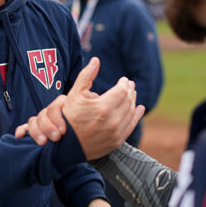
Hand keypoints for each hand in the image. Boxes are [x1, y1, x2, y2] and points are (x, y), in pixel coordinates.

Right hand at [15, 57, 144, 159]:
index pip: (122, 91)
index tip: (123, 79)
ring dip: (132, 101)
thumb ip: (86, 76)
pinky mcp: (117, 141)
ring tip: (131, 94)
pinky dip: (136, 116)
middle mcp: (112, 121)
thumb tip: (96, 60)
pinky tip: (139, 108)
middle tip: (129, 85)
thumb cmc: (68, 118)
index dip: (124, 83)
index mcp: (102, 107)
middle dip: (129, 90)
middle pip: (128, 100)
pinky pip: (131, 126)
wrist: (66, 146)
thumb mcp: (74, 95)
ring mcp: (116, 132)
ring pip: (131, 112)